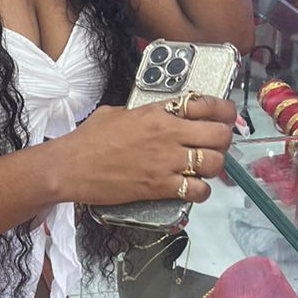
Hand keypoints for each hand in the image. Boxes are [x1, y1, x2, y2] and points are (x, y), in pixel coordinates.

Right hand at [53, 95, 234, 207]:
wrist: (70, 167)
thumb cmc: (88, 140)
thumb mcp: (117, 113)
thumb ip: (144, 113)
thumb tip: (155, 116)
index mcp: (158, 112)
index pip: (206, 104)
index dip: (224, 111)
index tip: (226, 116)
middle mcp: (168, 134)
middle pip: (219, 135)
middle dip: (224, 141)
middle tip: (216, 146)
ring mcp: (165, 162)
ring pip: (214, 164)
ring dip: (214, 167)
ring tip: (204, 169)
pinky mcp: (159, 187)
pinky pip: (197, 190)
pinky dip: (201, 192)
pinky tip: (193, 189)